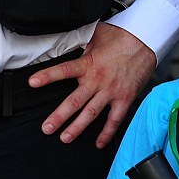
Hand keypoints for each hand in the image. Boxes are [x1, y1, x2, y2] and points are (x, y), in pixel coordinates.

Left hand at [29, 22, 155, 147]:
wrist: (145, 40)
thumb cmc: (122, 36)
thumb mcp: (97, 35)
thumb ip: (82, 43)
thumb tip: (69, 39)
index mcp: (89, 64)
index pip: (64, 70)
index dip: (47, 76)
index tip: (32, 82)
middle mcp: (97, 80)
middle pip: (75, 102)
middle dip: (59, 116)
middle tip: (47, 128)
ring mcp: (111, 91)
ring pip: (91, 114)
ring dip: (77, 128)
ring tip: (65, 138)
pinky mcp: (124, 98)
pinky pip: (114, 119)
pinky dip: (107, 133)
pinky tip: (99, 143)